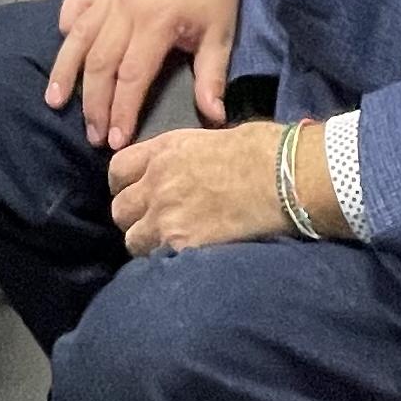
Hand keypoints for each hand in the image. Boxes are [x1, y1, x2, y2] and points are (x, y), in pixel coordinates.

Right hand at [46, 0, 251, 149]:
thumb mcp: (221, 35)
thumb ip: (213, 77)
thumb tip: (214, 118)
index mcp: (156, 22)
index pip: (131, 75)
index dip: (121, 110)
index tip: (116, 141)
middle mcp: (125, 8)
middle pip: (99, 62)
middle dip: (93, 103)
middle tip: (92, 135)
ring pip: (79, 38)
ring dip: (65, 72)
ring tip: (55, 101)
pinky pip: (75, 6)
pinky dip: (66, 27)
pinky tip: (62, 50)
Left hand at [108, 121, 286, 255]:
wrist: (283, 176)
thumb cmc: (260, 151)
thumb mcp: (208, 139)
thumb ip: (181, 157)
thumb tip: (181, 172)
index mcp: (163, 152)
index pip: (117, 172)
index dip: (126, 186)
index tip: (140, 196)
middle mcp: (156, 182)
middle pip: (120, 210)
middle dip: (135, 219)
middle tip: (156, 225)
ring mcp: (166, 215)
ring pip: (134, 240)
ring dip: (149, 244)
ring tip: (173, 245)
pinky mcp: (182, 244)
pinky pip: (158, 260)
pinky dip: (169, 261)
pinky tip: (187, 259)